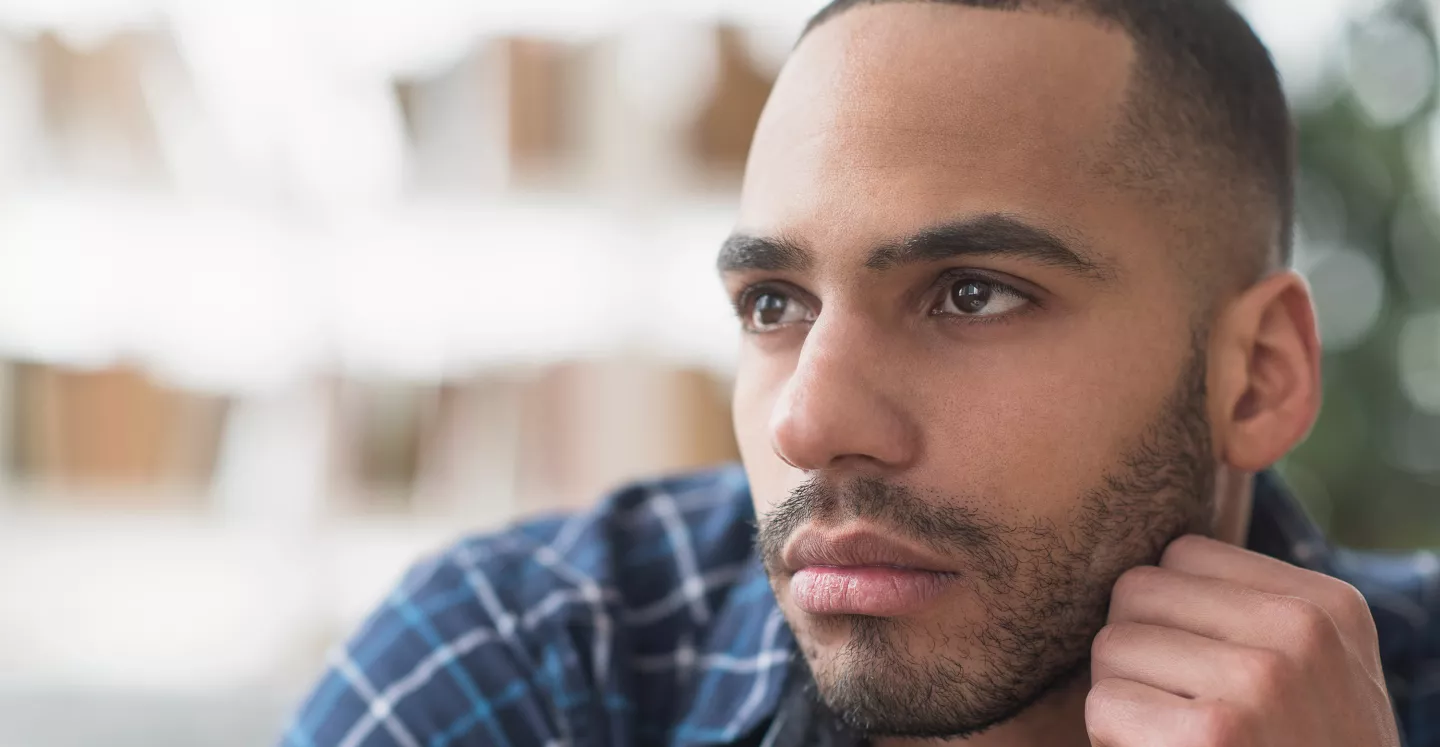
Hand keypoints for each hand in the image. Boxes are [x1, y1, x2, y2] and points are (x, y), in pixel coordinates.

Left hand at [1086, 534, 1400, 746]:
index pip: (1181, 555)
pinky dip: (1114, 740)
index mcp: (1326, 604)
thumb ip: (1246, 610)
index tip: (1202, 669)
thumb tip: (1139, 561)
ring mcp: (1258, 680)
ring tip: (1179, 737)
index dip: (1169, 615)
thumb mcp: (1312, 670)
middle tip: (1179, 707)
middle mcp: (1300, 632)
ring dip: (1123, 697)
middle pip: (1136, 591)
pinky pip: (1104, 704)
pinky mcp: (1211, 736)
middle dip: (1137, 649)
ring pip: (1110, 645)